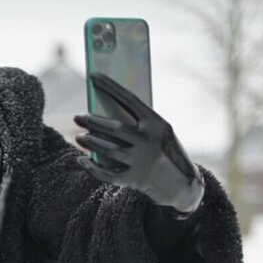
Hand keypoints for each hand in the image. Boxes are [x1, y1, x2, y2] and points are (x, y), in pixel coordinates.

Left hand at [73, 72, 204, 215]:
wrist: (184, 186)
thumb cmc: (168, 154)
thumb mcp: (161, 134)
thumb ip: (139, 125)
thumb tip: (106, 114)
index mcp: (158, 124)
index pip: (129, 99)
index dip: (109, 86)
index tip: (93, 77)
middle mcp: (149, 141)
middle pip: (114, 127)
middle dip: (92, 121)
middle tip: (78, 118)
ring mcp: (142, 161)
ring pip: (109, 149)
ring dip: (91, 142)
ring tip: (79, 137)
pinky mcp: (135, 179)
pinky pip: (107, 174)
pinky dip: (92, 168)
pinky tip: (82, 160)